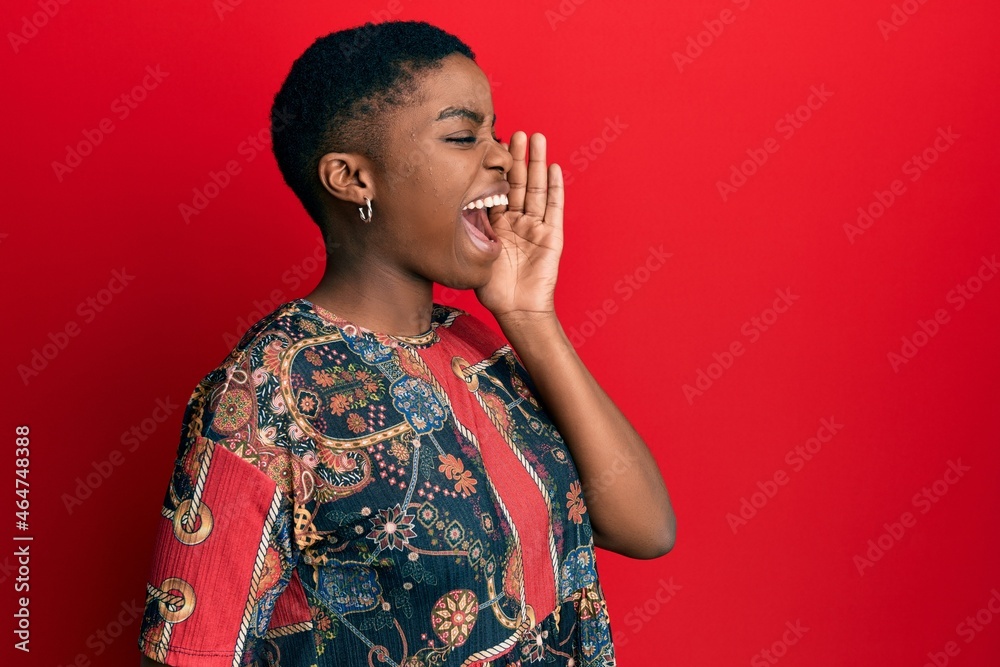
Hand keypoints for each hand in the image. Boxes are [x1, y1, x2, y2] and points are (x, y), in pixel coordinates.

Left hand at [474, 131, 563, 321]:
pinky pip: (554, 208)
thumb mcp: (476, 250)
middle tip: (517, 132)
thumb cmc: (493, 288)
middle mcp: (518, 222)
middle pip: (519, 183)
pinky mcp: (552, 236)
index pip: (498, 189)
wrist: (516, 310)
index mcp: (498, 224)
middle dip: (519, 158)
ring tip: (538, 139)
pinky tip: (554, 168)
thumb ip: (474, 226)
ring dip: (537, 164)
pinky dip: (555, 188)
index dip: (498, 168)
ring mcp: (536, 227)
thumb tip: (460, 199)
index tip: (494, 144)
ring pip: (537, 189)